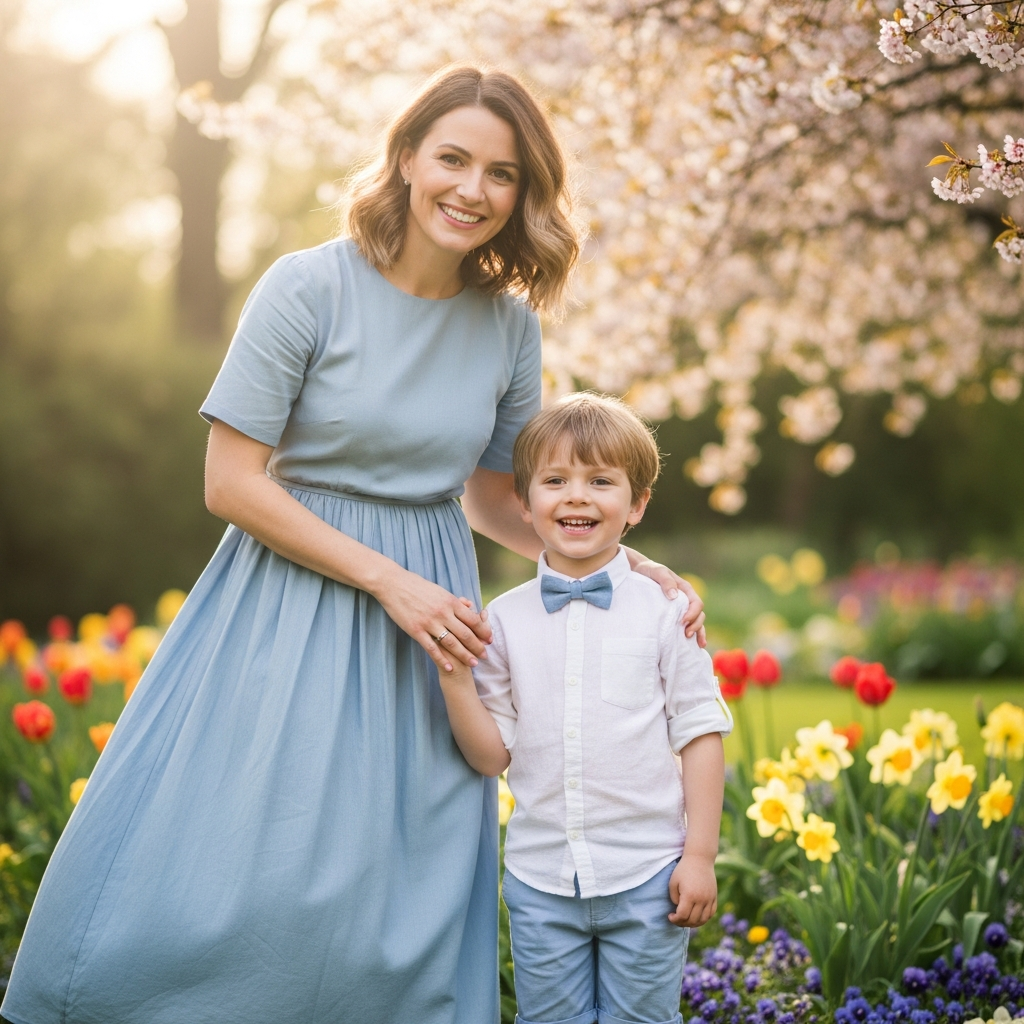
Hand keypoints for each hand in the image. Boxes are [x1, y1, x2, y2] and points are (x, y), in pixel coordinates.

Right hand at [374, 566, 491, 673]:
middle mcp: (443, 613)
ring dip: (465, 655)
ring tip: (474, 664)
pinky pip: (432, 648)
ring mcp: (429, 622)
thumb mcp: (440, 590)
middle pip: (466, 633)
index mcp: (450, 602)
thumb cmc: (416, 586)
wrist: (393, 584)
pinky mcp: (416, 630)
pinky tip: (450, 668)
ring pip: (452, 643)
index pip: (473, 619)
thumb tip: (470, 606)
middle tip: (485, 656)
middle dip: (478, 646)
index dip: (483, 631)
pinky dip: (442, 660)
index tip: (490, 640)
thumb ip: (455, 601)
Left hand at [625, 551, 706, 646]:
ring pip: (696, 622)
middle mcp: (686, 600)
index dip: (693, 613)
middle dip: (696, 625)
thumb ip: (666, 582)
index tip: (683, 621)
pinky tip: (694, 645)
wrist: (638, 572)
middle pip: (699, 615)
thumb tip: (674, 596)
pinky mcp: (674, 615)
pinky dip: (693, 635)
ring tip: (697, 644)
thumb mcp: (658, 572)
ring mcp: (681, 609)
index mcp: (685, 589)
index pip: (696, 603)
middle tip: (686, 634)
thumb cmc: (649, 570)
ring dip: (698, 632)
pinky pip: (687, 625)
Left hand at [668, 853, 717, 926]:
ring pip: (703, 920)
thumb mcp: (673, 882)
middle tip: (677, 919)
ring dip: (694, 923)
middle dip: (682, 923)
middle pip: (692, 920)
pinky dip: (704, 919)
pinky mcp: (714, 897)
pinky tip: (696, 917)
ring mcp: (709, 899)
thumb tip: (679, 910)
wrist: (700, 859)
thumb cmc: (683, 869)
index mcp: (689, 895)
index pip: (682, 916)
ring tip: (686, 920)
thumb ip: (674, 898)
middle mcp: (701, 899)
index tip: (670, 916)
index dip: (675, 919)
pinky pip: (711, 914)